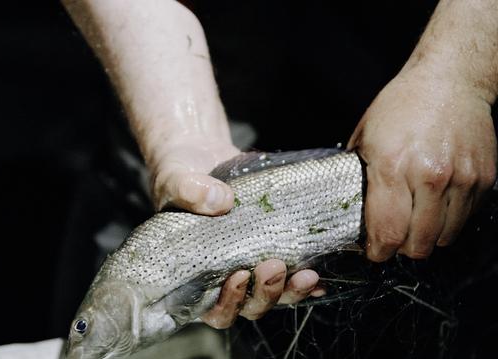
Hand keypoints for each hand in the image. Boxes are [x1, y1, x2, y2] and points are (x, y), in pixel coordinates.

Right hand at [147, 136, 322, 327]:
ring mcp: (252, 262)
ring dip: (292, 290)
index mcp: (195, 273)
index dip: (229, 302)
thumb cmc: (179, 175)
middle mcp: (225, 275)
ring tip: (307, 274)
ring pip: (276, 295)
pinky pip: (294, 273)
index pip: (213, 309)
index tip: (239, 275)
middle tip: (273, 266)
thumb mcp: (176, 179)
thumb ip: (189, 190)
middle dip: (266, 294)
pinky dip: (310, 281)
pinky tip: (321, 275)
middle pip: (250, 306)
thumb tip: (220, 201)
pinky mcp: (274, 246)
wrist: (201, 156)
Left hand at [347, 67, 496, 261]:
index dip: (379, 251)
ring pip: (444, 237)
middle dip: (402, 249)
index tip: (375, 252)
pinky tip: (437, 206)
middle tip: (394, 239)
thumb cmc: (403, 104)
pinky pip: (465, 219)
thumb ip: (359, 175)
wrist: (450, 80)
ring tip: (416, 223)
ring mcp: (460, 179)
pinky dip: (450, 222)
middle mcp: (429, 177)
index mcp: (393, 167)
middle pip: (418, 243)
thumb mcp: (365, 135)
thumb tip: (352, 208)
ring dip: (427, 238)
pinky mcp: (482, 179)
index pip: (387, 232)